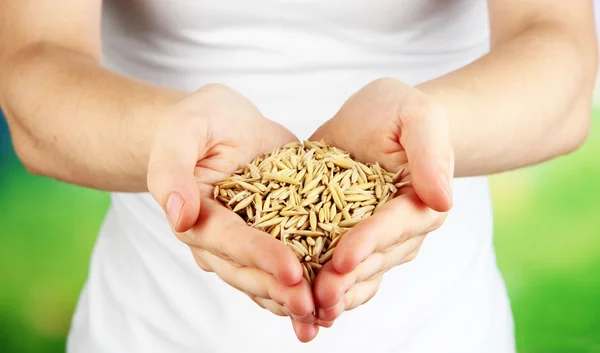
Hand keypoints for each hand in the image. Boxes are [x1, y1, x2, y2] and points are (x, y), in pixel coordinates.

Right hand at [147, 83, 318, 341]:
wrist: (224, 122)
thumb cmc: (200, 121)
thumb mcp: (183, 130)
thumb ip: (172, 170)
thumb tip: (178, 217)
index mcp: (196, 216)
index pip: (228, 240)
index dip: (259, 256)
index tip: (291, 272)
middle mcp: (220, 238)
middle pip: (248, 271)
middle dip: (281, 290)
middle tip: (314, 304)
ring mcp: (247, 240)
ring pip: (266, 278)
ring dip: (293, 298)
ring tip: (326, 313)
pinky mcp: (273, 234)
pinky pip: (288, 262)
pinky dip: (309, 279)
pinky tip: (335, 294)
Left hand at [309, 78, 453, 323]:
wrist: (377, 122)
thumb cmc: (399, 112)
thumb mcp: (418, 116)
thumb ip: (431, 151)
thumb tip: (443, 199)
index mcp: (419, 204)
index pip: (394, 226)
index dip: (369, 243)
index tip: (343, 259)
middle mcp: (401, 231)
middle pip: (373, 260)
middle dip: (345, 280)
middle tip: (318, 297)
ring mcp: (375, 242)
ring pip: (357, 276)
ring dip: (334, 296)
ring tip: (307, 313)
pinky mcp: (348, 242)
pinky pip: (339, 273)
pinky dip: (320, 289)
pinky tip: (299, 309)